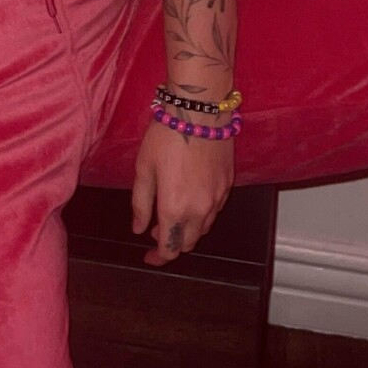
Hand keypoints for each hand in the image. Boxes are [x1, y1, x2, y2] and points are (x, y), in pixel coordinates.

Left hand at [130, 119, 233, 266]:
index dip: (158, 257)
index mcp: (175, 208)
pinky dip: (202, 213)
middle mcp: (200, 209)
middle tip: (156, 227)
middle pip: (188, 243)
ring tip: (172, 210)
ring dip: (187, 228)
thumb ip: (141, 203)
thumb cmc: (167, 135)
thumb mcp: (144, 167)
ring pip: (203, 228)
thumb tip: (138, 229)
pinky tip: (191, 195)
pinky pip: (215, 210)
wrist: (200, 109)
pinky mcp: (228, 184)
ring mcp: (217, 198)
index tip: (148, 255)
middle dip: (171, 242)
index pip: (169, 249)